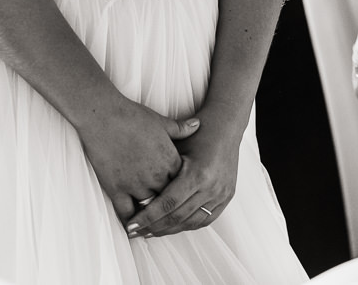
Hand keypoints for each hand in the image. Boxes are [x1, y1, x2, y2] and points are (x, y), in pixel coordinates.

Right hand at [77, 97, 197, 221]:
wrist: (102, 115)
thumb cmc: (132, 116)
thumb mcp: (161, 121)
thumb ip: (181, 128)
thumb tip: (198, 124)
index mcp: (169, 159)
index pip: (183, 183)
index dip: (182, 189)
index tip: (182, 193)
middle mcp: (156, 175)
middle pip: (169, 199)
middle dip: (170, 206)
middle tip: (169, 214)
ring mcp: (136, 184)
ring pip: (150, 210)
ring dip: (152, 217)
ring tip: (153, 223)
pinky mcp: (117, 188)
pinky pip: (126, 213)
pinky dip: (131, 222)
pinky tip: (132, 227)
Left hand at [125, 120, 240, 238]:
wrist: (226, 125)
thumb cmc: (196, 132)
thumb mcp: (174, 146)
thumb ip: (159, 172)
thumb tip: (135, 195)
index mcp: (198, 173)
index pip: (168, 203)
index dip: (148, 217)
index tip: (131, 225)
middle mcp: (212, 187)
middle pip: (178, 216)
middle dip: (154, 227)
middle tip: (135, 232)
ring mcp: (221, 194)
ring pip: (191, 222)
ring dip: (169, 230)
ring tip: (150, 232)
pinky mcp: (226, 197)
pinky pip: (205, 220)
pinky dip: (186, 225)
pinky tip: (172, 226)